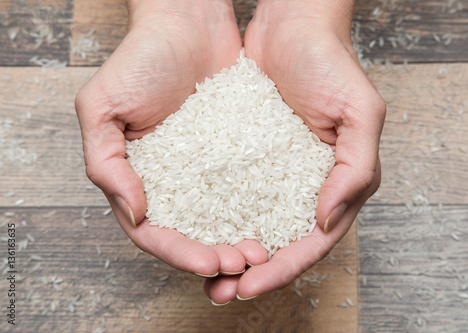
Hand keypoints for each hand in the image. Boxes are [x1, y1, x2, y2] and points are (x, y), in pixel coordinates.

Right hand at [75, 0, 268, 276]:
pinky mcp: (234, 154)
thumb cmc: (140, 58)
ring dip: (238, 242)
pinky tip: (276, 221)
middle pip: (190, 235)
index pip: (154, 233)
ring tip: (263, 250)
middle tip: (245, 262)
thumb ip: (105, 163)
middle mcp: (171, 181)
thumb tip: (136, 214)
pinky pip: (246, 190)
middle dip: (215, 256)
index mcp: (135, 179)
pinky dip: (257, 211)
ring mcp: (204, 171)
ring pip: (221, 221)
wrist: (188, 23)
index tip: (210, 263)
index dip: (179, 253)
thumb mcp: (102, 106)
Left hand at [204, 0, 385, 302]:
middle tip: (218, 292)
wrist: (292, 27)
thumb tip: (326, 221)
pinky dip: (215, 218)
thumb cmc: (330, 64)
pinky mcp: (247, 158)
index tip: (248, 285)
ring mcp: (273, 174)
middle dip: (250, 272)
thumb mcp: (359, 112)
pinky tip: (194, 230)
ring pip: (252, 226)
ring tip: (202, 274)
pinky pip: (230, 195)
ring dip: (228, 253)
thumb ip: (355, 169)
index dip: (281, 269)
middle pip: (278, 243)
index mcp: (336, 183)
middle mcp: (305, 186)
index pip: (311, 242)